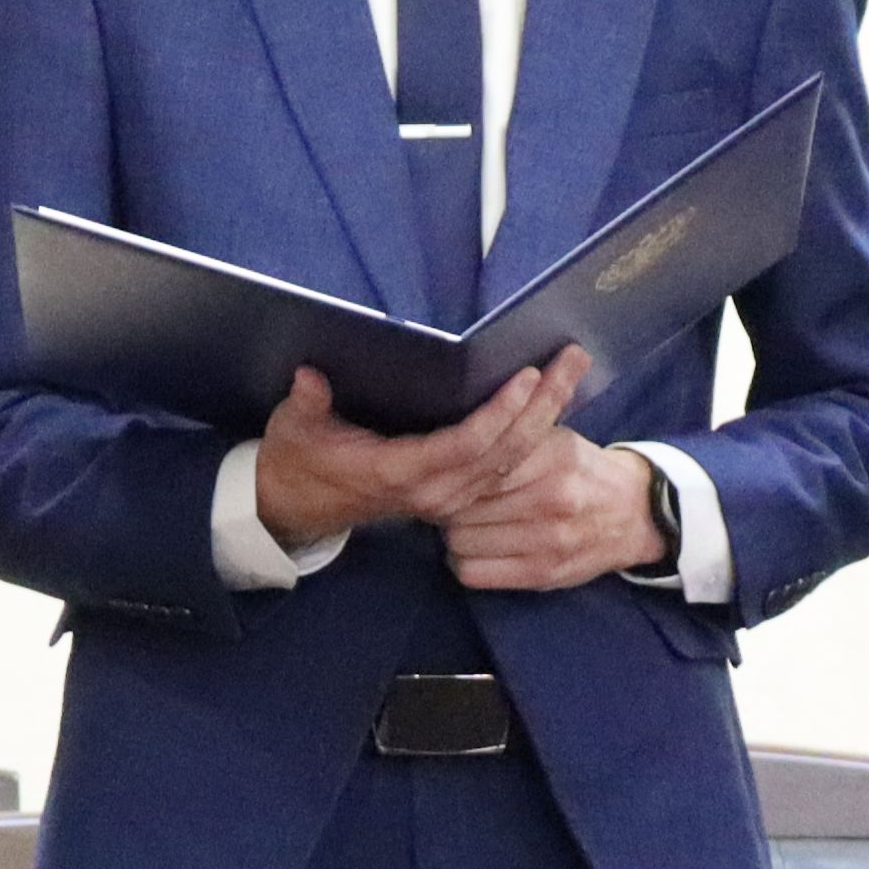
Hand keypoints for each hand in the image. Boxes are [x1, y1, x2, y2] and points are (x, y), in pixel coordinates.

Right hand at [251, 348, 591, 551]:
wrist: (296, 507)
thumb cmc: (297, 461)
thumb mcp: (294, 429)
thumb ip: (307, 405)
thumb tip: (311, 377)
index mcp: (399, 474)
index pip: (464, 446)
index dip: (499, 414)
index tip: (526, 377)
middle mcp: (435, 492)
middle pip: (504, 452)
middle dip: (543, 406)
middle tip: (571, 360)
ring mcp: (449, 498)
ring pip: (512, 462)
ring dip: (546, 417)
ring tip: (573, 372)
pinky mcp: (455, 495)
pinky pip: (504, 469)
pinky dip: (532, 436)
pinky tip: (554, 404)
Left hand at [446, 432, 674, 592]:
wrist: (635, 515)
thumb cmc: (583, 473)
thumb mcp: (556, 439)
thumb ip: (512, 438)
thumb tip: (457, 446)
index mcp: (551, 455)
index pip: (474, 465)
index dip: (454, 471)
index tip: (454, 474)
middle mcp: (550, 497)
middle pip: (461, 504)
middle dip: (451, 504)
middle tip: (455, 503)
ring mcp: (547, 539)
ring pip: (460, 540)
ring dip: (456, 534)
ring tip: (468, 525)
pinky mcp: (543, 573)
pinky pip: (473, 573)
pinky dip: (464, 563)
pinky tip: (476, 552)